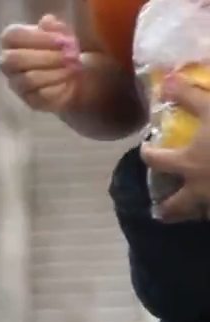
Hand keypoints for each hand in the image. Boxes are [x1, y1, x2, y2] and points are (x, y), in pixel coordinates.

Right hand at [0, 14, 82, 113]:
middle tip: (71, 55)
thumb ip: (53, 27)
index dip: (38, 38)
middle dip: (47, 57)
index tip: (63, 40)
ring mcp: (16, 84)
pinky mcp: (30, 101)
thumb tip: (47, 23)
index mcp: (12, 41)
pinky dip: (60, 87)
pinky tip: (71, 81)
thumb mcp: (61, 32)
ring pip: (28, 79)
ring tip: (75, 67)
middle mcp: (8, 63)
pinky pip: (41, 95)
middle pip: (15, 59)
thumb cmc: (62, 48)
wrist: (74, 72)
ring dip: (56, 72)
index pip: (13, 36)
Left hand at [142, 76, 209, 222]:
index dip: (147, 153)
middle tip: (161, 209)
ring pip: (198, 216)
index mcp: (186, 163)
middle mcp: (197, 189)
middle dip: (166, 209)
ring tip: (192, 215)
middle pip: (173, 207)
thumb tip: (167, 82)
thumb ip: (189, 96)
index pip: (155, 159)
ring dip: (192, 216)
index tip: (146, 149)